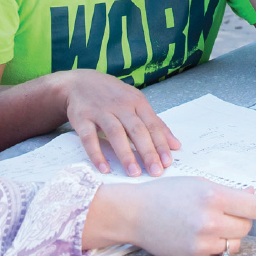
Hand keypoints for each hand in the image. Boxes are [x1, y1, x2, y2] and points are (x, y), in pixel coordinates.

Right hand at [60, 70, 180, 176]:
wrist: (79, 82)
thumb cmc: (113, 96)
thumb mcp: (136, 103)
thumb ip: (155, 123)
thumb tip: (176, 145)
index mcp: (137, 102)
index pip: (152, 124)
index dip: (161, 144)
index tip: (168, 162)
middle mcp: (120, 105)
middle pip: (136, 130)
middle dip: (147, 152)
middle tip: (155, 172)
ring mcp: (100, 111)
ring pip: (116, 133)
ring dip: (126, 154)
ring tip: (134, 173)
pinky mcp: (82, 118)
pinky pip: (89, 138)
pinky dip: (96, 154)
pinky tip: (104, 168)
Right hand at [84, 178, 255, 255]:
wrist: (134, 213)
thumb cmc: (165, 194)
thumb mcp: (198, 183)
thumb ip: (227, 192)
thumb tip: (252, 194)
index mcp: (212, 195)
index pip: (253, 206)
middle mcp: (209, 219)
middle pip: (246, 226)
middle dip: (241, 220)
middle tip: (226, 213)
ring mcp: (201, 240)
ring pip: (234, 242)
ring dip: (230, 234)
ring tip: (211, 224)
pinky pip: (217, 252)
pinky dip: (213, 244)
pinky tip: (196, 233)